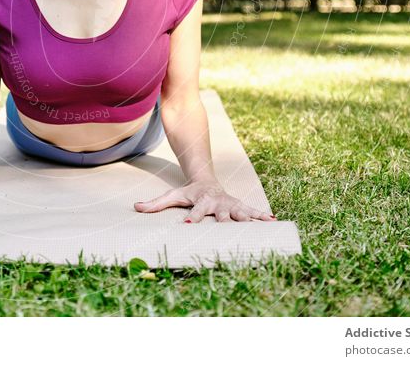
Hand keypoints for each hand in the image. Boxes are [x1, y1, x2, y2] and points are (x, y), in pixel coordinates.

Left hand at [134, 179, 276, 222]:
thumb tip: (135, 207)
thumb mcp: (172, 195)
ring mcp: (230, 203)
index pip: (196, 211)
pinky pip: (252, 210)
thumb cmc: (188, 192)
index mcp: (202, 201)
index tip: (188, 226)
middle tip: (230, 230)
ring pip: (241, 212)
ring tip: (260, 225)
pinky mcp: (239, 205)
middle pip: (222, 214)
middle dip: (226, 222)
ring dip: (250, 219)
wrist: (205, 179)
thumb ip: (155, 203)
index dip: (193, 218)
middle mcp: (218, 202)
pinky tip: (274, 221)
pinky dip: (262, 215)